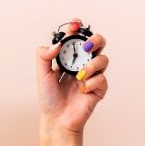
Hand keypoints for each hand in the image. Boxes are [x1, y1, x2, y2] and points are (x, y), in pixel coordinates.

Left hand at [35, 18, 108, 136]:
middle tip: (85, 46)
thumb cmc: (49, 98)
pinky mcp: (99, 89)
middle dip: (94, 39)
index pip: (76, 37)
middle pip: (97, 43)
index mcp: (69, 58)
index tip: (74, 25)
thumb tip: (56, 44)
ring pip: (103, 59)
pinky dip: (92, 82)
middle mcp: (83, 64)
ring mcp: (92, 76)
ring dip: (92, 64)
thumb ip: (44, 56)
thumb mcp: (42, 75)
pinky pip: (102, 78)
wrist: (56, 120)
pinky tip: (82, 90)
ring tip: (79, 75)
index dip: (77, 28)